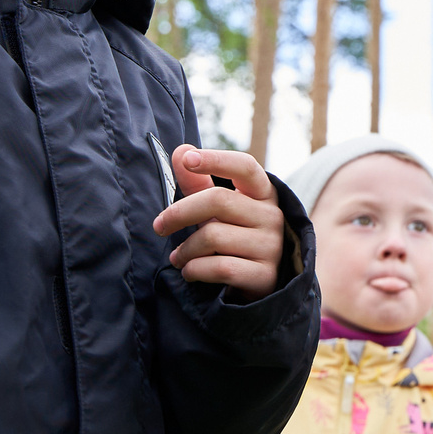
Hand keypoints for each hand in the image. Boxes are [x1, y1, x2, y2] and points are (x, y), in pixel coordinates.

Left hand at [151, 148, 286, 297]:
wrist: (261, 283)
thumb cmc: (234, 237)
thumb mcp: (219, 211)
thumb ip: (199, 183)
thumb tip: (181, 150)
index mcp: (262, 193)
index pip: (245, 166)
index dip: (216, 160)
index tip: (188, 159)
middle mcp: (272, 216)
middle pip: (218, 200)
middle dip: (179, 213)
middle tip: (160, 226)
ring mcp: (271, 246)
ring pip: (213, 237)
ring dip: (185, 250)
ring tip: (179, 257)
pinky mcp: (264, 275)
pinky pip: (219, 267)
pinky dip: (195, 270)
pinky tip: (190, 271)